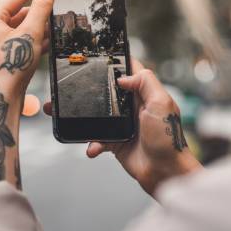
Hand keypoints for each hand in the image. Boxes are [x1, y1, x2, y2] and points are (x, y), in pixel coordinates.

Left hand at [0, 0, 56, 95]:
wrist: (0, 101)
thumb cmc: (12, 67)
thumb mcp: (32, 33)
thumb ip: (42, 7)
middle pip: (17, 12)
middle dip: (40, 10)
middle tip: (58, 3)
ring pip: (17, 29)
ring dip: (37, 27)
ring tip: (57, 25)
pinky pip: (15, 43)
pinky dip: (31, 40)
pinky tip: (48, 42)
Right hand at [44, 59, 201, 195]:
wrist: (165, 172)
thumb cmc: (169, 139)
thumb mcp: (161, 104)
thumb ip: (145, 83)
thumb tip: (123, 76)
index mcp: (143, 94)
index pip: (127, 72)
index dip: (114, 63)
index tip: (96, 58)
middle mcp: (131, 107)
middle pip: (105, 92)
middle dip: (87, 91)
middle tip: (68, 88)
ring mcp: (121, 125)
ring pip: (95, 115)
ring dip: (80, 117)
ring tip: (62, 115)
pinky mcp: (114, 142)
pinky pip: (96, 139)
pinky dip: (92, 144)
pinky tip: (93, 147)